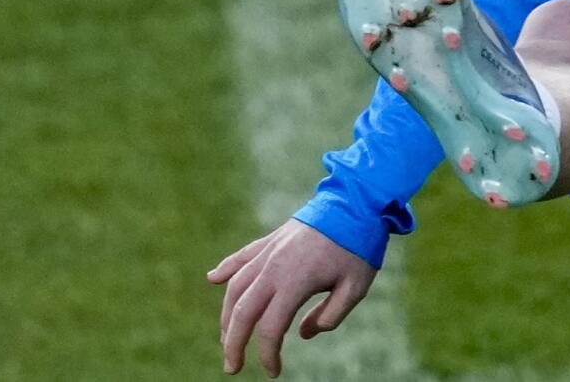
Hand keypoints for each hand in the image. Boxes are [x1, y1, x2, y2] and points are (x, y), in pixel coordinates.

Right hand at [207, 218, 376, 376]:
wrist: (354, 204)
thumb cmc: (357, 248)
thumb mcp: (354, 288)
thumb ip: (330, 316)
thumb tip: (305, 334)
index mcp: (294, 282)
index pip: (270, 328)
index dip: (267, 354)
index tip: (273, 372)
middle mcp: (273, 267)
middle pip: (243, 311)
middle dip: (233, 342)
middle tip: (231, 367)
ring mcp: (268, 251)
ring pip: (235, 287)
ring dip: (226, 316)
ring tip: (226, 339)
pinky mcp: (269, 240)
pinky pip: (241, 257)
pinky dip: (225, 269)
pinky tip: (212, 279)